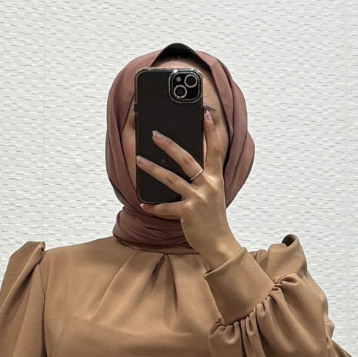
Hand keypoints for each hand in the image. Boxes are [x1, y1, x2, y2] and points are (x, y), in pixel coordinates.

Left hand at [136, 109, 241, 270]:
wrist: (218, 242)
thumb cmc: (213, 217)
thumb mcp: (213, 194)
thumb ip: (203, 179)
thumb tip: (185, 165)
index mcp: (215, 178)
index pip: (215, 149)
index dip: (210, 131)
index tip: (204, 115)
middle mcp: (208, 185)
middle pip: (186, 159)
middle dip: (169, 145)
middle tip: (154, 134)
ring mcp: (197, 198)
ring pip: (170, 179)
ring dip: (152, 169)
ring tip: (139, 160)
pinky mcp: (187, 212)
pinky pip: (165, 207)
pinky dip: (153, 207)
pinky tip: (143, 204)